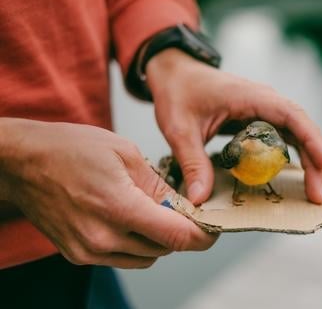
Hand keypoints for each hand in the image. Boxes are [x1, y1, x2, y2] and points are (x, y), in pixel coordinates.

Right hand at [0, 119, 215, 267]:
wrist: (23, 162)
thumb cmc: (70, 149)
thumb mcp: (125, 153)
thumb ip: (158, 186)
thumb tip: (184, 206)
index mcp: (118, 207)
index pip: (176, 236)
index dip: (202, 235)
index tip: (213, 228)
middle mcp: (102, 238)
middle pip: (164, 248)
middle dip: (181, 232)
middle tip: (185, 211)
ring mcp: (88, 250)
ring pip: (146, 257)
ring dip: (159, 239)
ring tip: (154, 211)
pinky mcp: (78, 255)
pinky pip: (123, 258)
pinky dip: (136, 243)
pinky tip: (132, 219)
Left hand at [147, 49, 321, 204]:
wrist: (175, 73)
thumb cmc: (178, 93)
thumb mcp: (180, 129)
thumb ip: (192, 162)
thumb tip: (200, 199)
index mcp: (250, 97)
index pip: (292, 116)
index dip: (312, 140)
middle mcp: (264, 102)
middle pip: (302, 129)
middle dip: (316, 161)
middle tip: (320, 195)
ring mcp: (264, 110)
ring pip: (298, 135)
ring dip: (310, 162)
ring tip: (318, 192)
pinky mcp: (259, 120)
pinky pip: (285, 138)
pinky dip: (296, 157)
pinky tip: (300, 178)